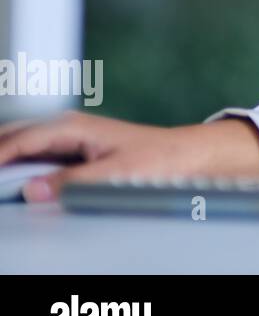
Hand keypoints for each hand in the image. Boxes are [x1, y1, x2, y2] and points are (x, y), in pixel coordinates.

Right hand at [0, 111, 258, 201]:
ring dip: (5, 153)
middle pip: (15, 134)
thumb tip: (34, 190)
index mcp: (74, 126)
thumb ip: (73, 182)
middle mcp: (68, 126)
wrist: (184, 155)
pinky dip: (16, 160)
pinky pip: (34, 151)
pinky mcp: (74, 148)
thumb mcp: (116, 173)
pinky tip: (11, 174)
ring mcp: (69, 135)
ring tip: (0, 178)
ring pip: (22, 141)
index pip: (21, 140)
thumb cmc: (158, 158)